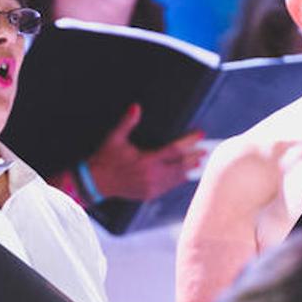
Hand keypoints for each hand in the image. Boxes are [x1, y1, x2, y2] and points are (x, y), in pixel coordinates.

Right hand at [86, 104, 205, 201]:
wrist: (96, 182)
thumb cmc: (105, 159)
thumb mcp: (115, 138)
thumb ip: (127, 122)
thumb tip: (136, 107)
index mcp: (146, 160)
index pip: (174, 149)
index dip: (189, 141)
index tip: (200, 135)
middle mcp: (151, 175)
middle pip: (180, 165)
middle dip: (194, 157)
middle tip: (206, 150)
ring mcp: (151, 187)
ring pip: (176, 178)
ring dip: (188, 169)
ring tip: (199, 163)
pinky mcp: (148, 194)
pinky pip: (168, 187)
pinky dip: (177, 180)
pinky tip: (183, 175)